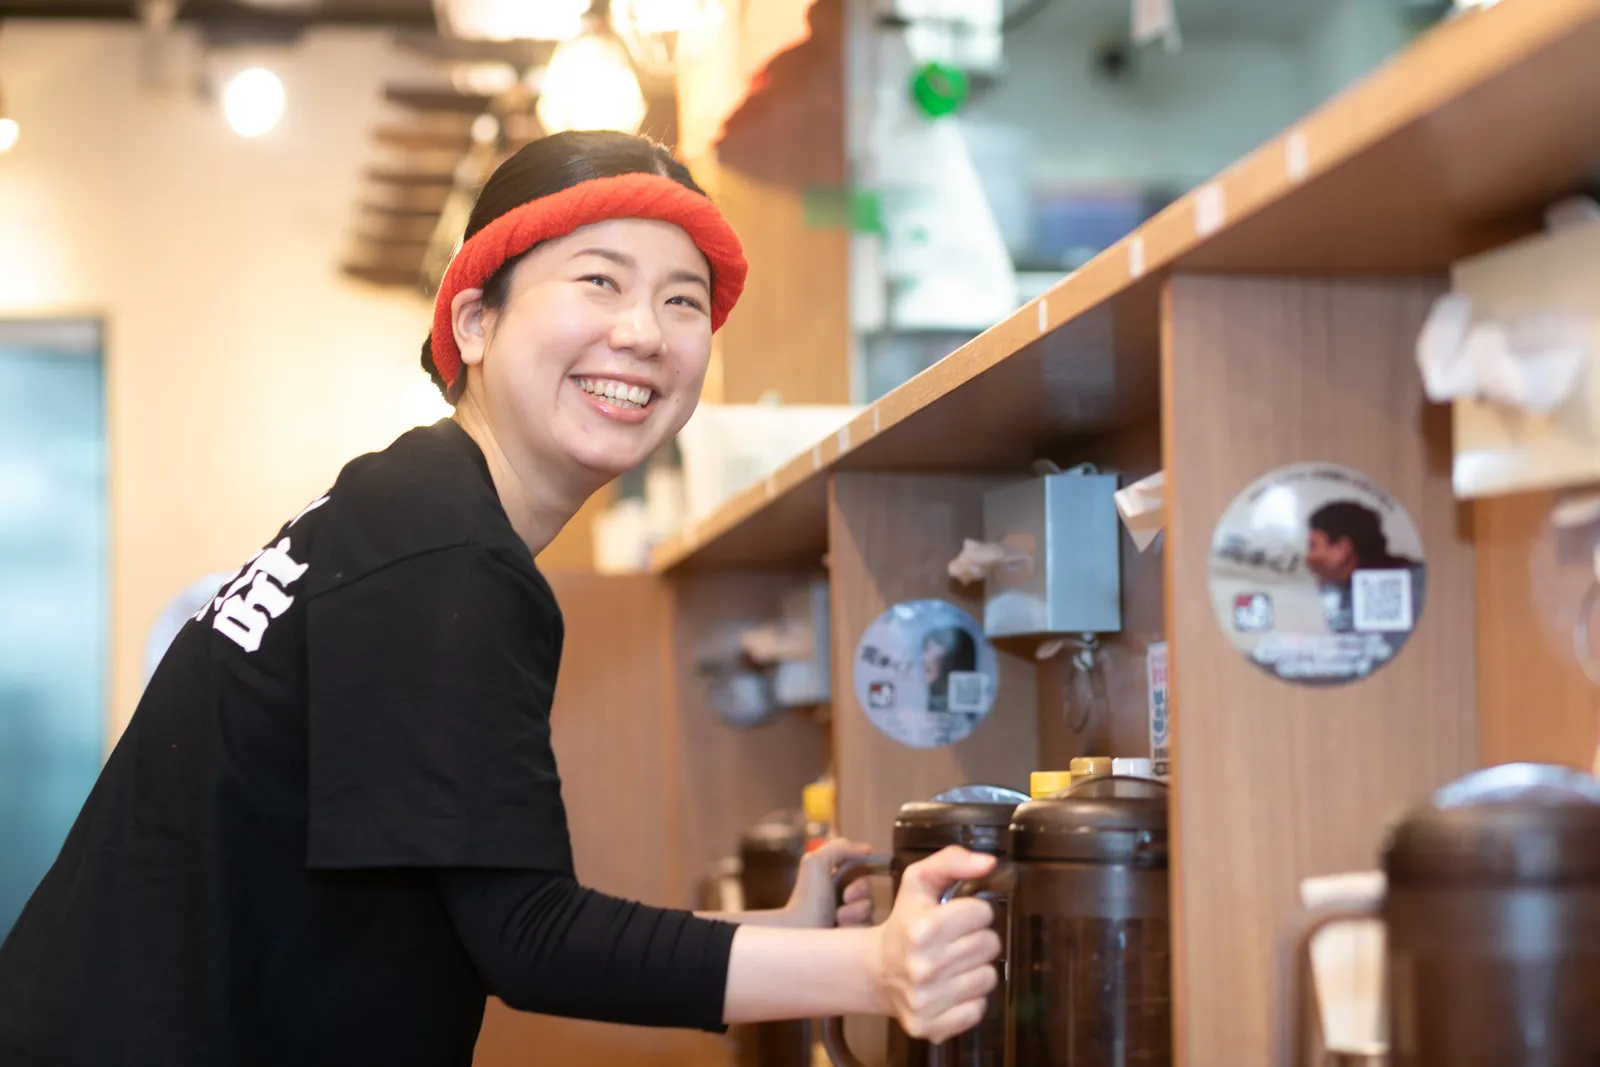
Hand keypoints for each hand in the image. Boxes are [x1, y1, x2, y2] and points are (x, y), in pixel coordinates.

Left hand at [785, 838, 873, 927]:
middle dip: (860, 893)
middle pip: (869, 894)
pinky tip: (841, 931)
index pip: (862, 877)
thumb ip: (838, 848)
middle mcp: (841, 904)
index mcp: (833, 885)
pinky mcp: (852, 943)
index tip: (852, 880)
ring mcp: (848, 925)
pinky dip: (856, 929)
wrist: (800, 935)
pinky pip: (868, 932)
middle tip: (846, 898)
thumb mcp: (816, 863)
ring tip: (839, 919)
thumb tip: (866, 849)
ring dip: (857, 913)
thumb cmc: (806, 899)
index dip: (861, 878)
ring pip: (870, 913)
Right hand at [870, 845, 999, 1043]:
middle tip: (956, 941)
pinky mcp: (930, 1026)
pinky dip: (969, 1000)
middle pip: (990, 945)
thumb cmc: (904, 923)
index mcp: (921, 929)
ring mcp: (926, 1000)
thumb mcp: (919, 882)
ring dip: (975, 969)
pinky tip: (950, 989)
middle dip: (977, 938)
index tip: (957, 916)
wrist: (877, 971)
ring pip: (988, 978)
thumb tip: (989, 862)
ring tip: (954, 964)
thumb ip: (952, 860)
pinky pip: (978, 1010)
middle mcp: (923, 967)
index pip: (983, 913)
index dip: (973, 911)